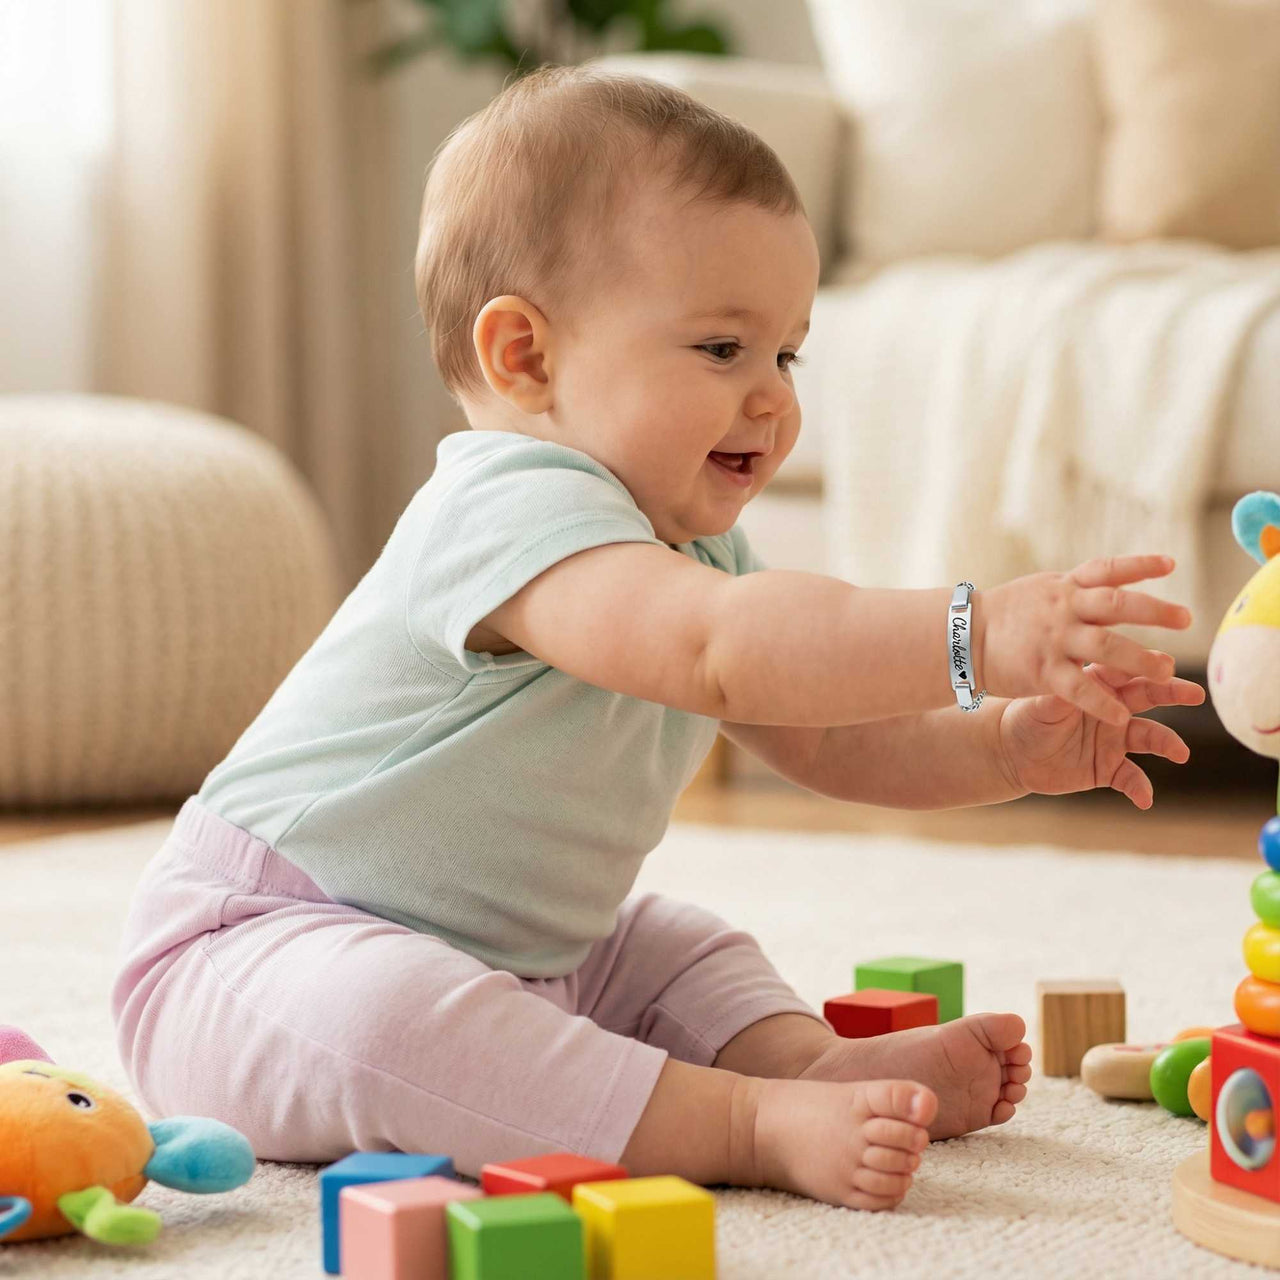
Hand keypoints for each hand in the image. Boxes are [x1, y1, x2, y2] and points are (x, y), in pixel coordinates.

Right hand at [976, 555, 1190, 727]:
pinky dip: (1102, 702)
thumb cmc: (1005, 615)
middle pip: (1116, 605)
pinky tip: (1122, 714)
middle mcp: (1062, 609)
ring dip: (1140, 658)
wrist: (961, 637)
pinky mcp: (1041, 671)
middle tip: (1186, 619)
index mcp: (1064, 587)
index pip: (1107, 570)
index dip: (1139, 565)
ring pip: (1105, 646)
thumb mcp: (1040, 590)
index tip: (1171, 565)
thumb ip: (1076, 590)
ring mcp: (1053, 639)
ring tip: (1167, 670)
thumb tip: (1115, 582)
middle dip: (1154, 612)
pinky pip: (1079, 688)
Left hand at [998, 666, 1205, 807]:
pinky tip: (1145, 799)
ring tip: (1180, 753)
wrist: (1012, 754)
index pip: (1126, 670)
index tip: (1165, 663)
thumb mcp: (1042, 703)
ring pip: (1150, 737)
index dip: (1144, 665)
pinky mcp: (1109, 768)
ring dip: (1167, 744)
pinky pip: (1131, 778)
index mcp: (1098, 684)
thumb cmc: (1027, 718)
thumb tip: (1079, 675)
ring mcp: (1115, 739)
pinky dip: (1140, 788)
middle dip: (1173, 693)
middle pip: (1149, 696)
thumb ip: (1065, 690)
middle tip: (1196, 694)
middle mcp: (1114, 708)